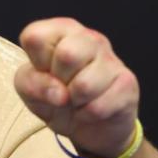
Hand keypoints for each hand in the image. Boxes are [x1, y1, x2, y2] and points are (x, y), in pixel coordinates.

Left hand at [15, 17, 139, 157]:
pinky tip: (91, 109)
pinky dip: (88, 115)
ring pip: (84, 85)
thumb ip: (31, 83)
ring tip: (77, 99)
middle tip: (63, 88)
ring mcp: (111, 58)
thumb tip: (58, 93)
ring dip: (74, 102)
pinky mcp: (127, 82)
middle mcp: (88, 38)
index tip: (44, 72)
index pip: (35, 37)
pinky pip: (98, 107)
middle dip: (58, 82)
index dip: (35, 64)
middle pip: (67, 55)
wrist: (88, 126)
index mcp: (60, 31)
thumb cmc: (56, 98)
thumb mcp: (30, 90)